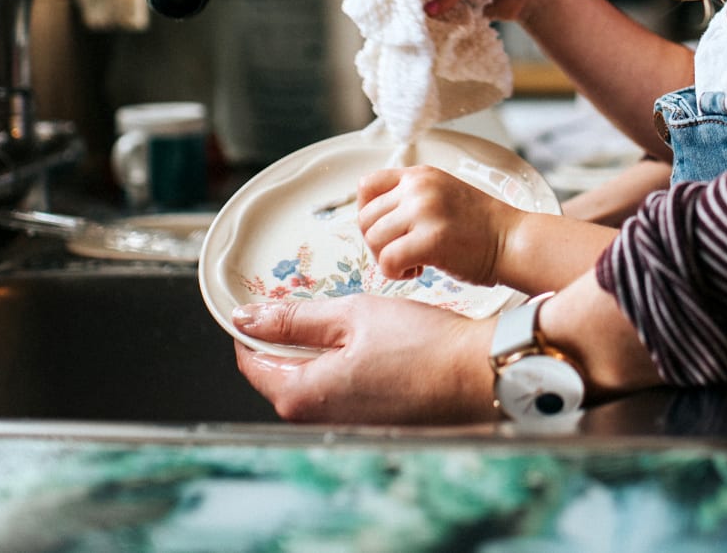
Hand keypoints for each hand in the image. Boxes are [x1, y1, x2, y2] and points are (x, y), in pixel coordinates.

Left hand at [232, 295, 496, 423]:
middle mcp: (319, 419)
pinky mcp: (369, 423)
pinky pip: (338, 392)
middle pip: (279, 374)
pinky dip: (341, 365)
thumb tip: (248, 318)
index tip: (264, 302)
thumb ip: (295, 318)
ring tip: (345, 321)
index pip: (252, 362)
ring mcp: (345, 424)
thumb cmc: (423, 345)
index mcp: (304, 394)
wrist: (478, 374)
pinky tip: (368, 344)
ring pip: (310, 381)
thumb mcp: (352, 314)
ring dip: (316, 351)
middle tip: (310, 303)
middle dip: (286, 338)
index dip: (253, 327)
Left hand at [357, 165, 522, 285]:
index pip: (366, 185)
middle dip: (377, 243)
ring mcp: (425, 211)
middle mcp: (419, 188)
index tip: (385, 230)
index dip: (367, 213)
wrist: (513, 240)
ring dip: (387, 259)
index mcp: (420, 175)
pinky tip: (418, 271)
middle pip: (365, 218)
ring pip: (374, 240)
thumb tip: (374, 221)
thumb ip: (410, 199)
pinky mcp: (431, 239)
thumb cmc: (480, 228)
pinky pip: (388, 261)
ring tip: (413, 263)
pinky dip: (396, 273)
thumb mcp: (442, 195)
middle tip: (402, 253)